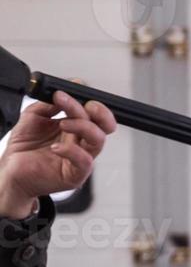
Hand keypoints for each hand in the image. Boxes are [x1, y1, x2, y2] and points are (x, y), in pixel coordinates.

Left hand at [0, 92, 117, 219]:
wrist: (10, 170)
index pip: (95, 114)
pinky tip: (56, 147)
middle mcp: (81, 142)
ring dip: (83, 127)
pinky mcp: (75, 174)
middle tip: (84, 106)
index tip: (71, 94)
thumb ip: (49, 104)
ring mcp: (80, 158)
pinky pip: (84, 161)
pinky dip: (71, 151)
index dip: (90, 103)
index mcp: (75, 129)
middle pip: (104, 126)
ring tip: (63, 124)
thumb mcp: (33, 116)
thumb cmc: (24, 148)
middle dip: (99, 112)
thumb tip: (64, 91)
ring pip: (98, 140)